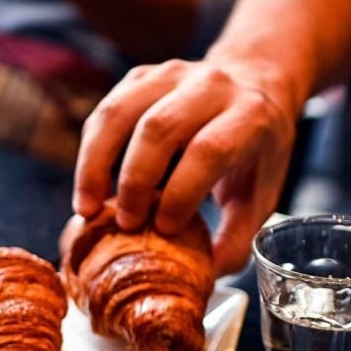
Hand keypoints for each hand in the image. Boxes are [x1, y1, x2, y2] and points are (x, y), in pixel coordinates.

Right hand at [74, 58, 298, 275]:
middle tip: (125, 224)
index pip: (209, 149)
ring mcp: (173, 74)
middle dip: (134, 181)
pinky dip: (91, 150)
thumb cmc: (255, 149)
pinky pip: (106, 110)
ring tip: (88, 207)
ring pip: (120, 111)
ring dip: (96, 164)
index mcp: (250, 115)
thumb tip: (204, 276)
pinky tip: (90, 184)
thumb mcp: (261, 194)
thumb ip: (237, 238)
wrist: (255, 83)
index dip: (181, 192)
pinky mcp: (143, 76)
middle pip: (159, 128)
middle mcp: (211, 86)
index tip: (164, 228)